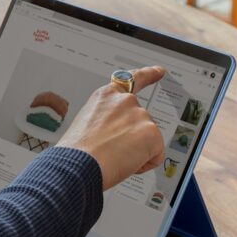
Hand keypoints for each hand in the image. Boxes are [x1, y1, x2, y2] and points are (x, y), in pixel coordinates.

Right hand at [56, 66, 166, 190]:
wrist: (77, 164)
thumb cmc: (76, 152)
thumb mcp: (87, 125)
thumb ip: (108, 121)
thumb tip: (118, 137)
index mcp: (106, 96)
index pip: (132, 79)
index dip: (149, 74)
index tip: (159, 71)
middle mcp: (125, 101)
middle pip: (142, 123)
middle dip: (133, 140)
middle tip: (111, 151)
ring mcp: (139, 115)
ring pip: (148, 142)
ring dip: (135, 154)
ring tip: (113, 157)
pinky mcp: (151, 132)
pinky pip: (156, 156)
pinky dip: (144, 165)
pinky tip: (125, 163)